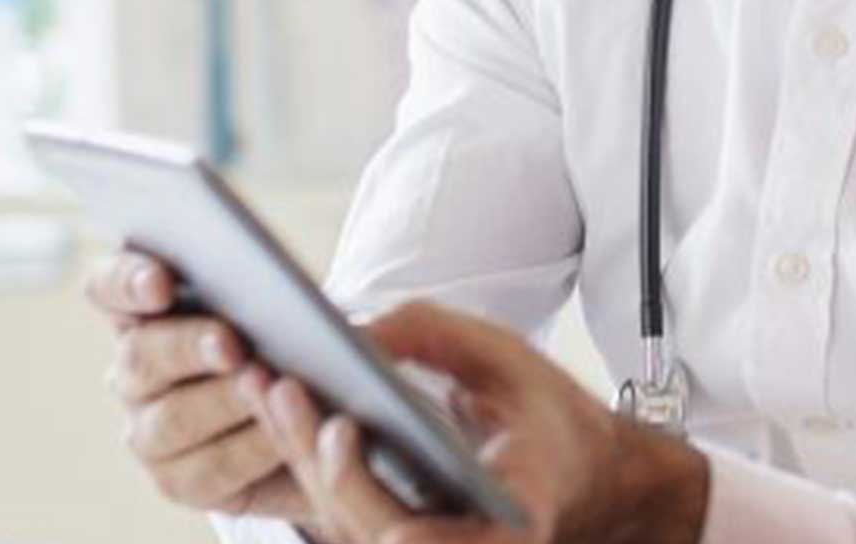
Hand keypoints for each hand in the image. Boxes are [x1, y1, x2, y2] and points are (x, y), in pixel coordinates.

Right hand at [85, 252, 315, 525]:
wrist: (326, 410)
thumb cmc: (304, 338)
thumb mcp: (301, 304)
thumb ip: (292, 293)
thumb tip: (338, 315)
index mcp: (145, 309)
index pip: (110, 286)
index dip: (128, 281)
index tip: (161, 281)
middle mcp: (137, 369)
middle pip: (140, 355)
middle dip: (187, 346)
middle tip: (232, 343)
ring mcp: (150, 429)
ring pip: (169, 420)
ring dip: (220, 404)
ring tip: (266, 389)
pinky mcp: (182, 480)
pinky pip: (207, 470)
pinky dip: (247, 451)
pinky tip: (283, 438)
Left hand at [247, 301, 709, 543]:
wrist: (590, 482)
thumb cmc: (558, 422)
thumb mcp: (516, 364)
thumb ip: (439, 339)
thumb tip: (353, 332)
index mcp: (513, 526)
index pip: (450, 542)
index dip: (408, 520)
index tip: (365, 469)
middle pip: (370, 525)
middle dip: (322, 459)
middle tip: (286, 389)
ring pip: (342, 521)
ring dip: (298, 455)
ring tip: (264, 386)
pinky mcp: (398, 535)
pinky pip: (339, 509)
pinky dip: (305, 458)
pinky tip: (274, 406)